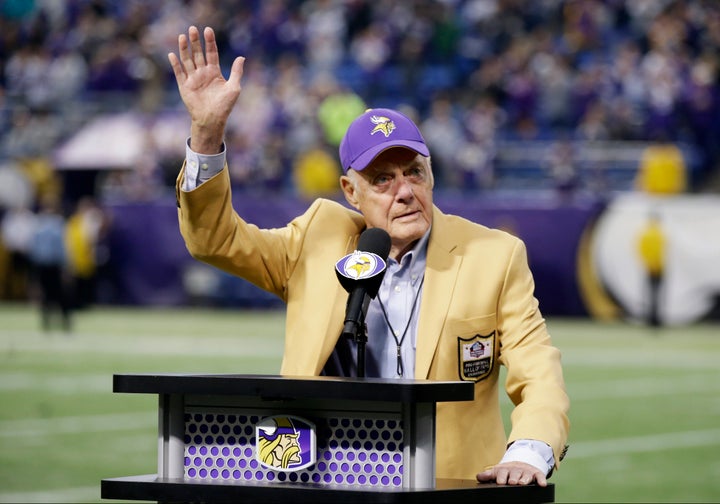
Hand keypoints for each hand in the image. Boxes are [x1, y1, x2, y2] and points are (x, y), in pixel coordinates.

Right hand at [167, 26, 244, 152]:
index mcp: (214, 72)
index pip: (212, 53)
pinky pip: (179, 73)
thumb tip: (242, 57)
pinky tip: (172, 54)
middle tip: (193, 28)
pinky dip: (175, 64)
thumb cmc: (224, 106)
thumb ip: (236, 72)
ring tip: (182, 36)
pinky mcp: (184, 86)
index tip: (208, 30)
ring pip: (187, 60)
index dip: (210, 42)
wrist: (212, 120)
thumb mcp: (234, 88)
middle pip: (198, 54)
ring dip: (184, 49)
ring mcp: (193, 79)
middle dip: (195, 42)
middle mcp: (203, 73)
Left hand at [476, 461, 547, 486]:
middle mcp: (516, 470)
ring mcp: (526, 472)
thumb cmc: (508, 471)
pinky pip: (540, 476)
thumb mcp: (498, 471)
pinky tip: (542, 484)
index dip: (501, 477)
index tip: (500, 482)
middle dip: (513, 478)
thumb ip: (488, 475)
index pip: (503, 472)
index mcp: (505, 469)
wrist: (521, 463)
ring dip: (524, 479)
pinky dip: (541, 480)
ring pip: (526, 475)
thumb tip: (478, 476)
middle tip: (511, 482)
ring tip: (522, 483)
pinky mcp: (536, 474)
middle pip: (515, 474)